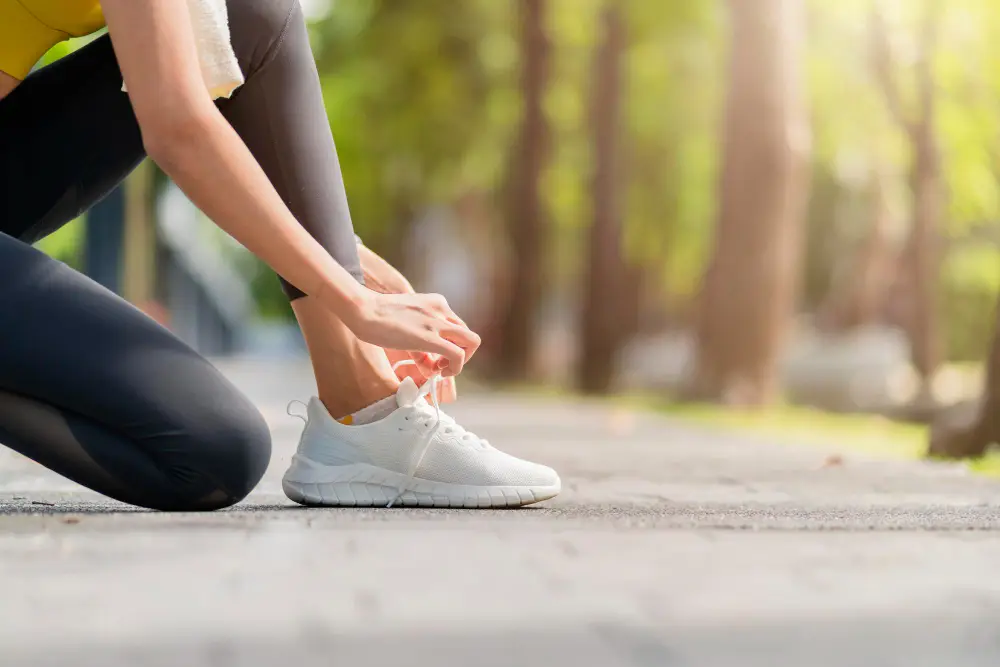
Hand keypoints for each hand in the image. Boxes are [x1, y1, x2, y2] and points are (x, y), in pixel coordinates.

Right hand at [358, 243, 460, 396]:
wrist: (363, 309)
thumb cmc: (377, 316)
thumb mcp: (406, 321)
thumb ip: (419, 340)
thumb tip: (427, 362)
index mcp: (437, 303)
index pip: (456, 328)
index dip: (450, 346)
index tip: (435, 358)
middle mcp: (442, 310)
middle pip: (469, 335)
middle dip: (461, 354)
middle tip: (442, 365)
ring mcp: (437, 322)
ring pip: (471, 342)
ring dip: (461, 361)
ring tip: (440, 369)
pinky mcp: (430, 337)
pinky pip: (457, 355)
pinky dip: (454, 368)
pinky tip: (437, 372)